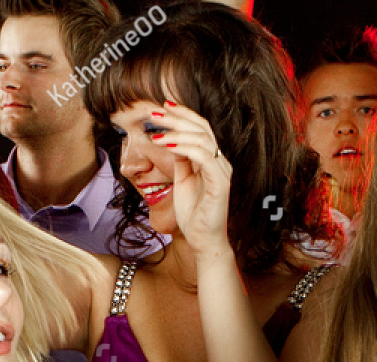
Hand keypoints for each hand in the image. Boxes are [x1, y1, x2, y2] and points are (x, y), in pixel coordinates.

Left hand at [148, 94, 232, 257]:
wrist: (203, 240)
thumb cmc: (193, 214)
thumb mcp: (182, 180)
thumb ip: (181, 160)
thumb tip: (171, 140)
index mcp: (213, 160)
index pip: (201, 129)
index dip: (183, 115)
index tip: (163, 106)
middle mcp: (220, 162)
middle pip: (202, 128)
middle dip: (177, 118)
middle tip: (154, 113)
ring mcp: (222, 171)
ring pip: (203, 139)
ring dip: (176, 131)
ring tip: (155, 132)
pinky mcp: (220, 183)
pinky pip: (204, 156)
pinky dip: (184, 147)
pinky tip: (165, 145)